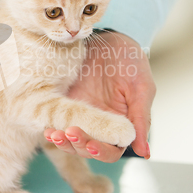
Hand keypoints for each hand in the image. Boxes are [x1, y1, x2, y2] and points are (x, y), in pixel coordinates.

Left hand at [44, 31, 154, 161]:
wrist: (109, 40)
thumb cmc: (131, 62)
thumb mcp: (141, 88)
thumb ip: (141, 119)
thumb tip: (145, 152)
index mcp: (120, 125)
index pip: (111, 149)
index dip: (101, 151)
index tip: (91, 146)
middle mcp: (99, 124)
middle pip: (87, 147)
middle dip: (78, 145)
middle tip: (69, 134)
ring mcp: (81, 113)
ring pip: (71, 138)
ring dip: (63, 140)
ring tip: (54, 135)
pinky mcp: (66, 102)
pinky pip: (57, 119)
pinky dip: (52, 125)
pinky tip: (47, 127)